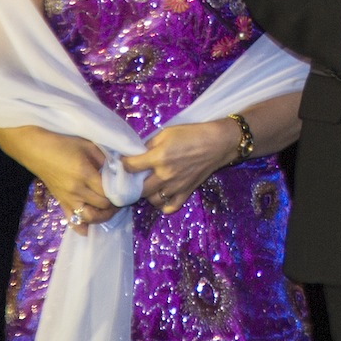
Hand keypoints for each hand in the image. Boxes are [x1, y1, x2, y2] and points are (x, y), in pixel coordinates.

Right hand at [24, 128, 115, 234]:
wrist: (37, 149)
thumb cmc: (63, 143)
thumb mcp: (88, 145)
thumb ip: (105, 159)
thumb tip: (120, 170)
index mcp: (85, 174)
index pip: (108, 192)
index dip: (121, 193)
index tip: (128, 189)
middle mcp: (76, 190)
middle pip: (102, 206)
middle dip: (115, 204)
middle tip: (122, 197)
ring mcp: (67, 199)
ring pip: (89, 218)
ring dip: (102, 217)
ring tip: (110, 209)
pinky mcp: (61, 203)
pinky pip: (72, 222)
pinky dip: (83, 228)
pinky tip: (91, 227)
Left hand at [121, 120, 237, 214]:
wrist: (218, 143)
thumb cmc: (192, 134)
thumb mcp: (167, 132)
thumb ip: (150, 144)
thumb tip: (137, 154)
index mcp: (159, 157)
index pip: (130, 166)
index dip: (122, 164)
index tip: (122, 162)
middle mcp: (165, 175)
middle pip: (138, 189)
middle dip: (133, 183)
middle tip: (134, 177)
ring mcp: (175, 187)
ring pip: (152, 200)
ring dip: (148, 194)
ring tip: (149, 185)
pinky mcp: (186, 193)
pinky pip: (169, 207)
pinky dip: (163, 205)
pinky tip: (162, 196)